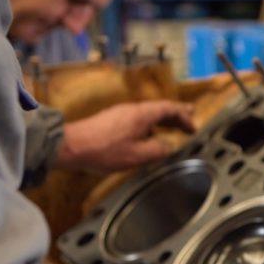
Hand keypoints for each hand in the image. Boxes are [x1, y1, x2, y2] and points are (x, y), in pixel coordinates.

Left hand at [57, 101, 194, 171]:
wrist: (71, 146)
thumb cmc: (102, 150)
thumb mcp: (137, 155)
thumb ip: (157, 150)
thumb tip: (168, 146)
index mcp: (142, 114)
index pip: (169, 109)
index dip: (184, 116)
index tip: (193, 125)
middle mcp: (132, 109)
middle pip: (159, 108)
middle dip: (176, 114)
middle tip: (188, 118)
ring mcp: (120, 113)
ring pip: (148, 113)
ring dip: (162, 119)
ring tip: (171, 127)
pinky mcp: (111, 120)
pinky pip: (137, 118)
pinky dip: (149, 124)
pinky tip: (148, 135)